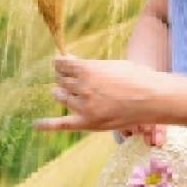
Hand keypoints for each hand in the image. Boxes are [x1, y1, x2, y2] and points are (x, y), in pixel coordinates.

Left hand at [36, 53, 168, 134]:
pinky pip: (62, 124)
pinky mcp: (88, 123)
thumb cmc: (134, 77)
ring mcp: (84, 106)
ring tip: (66, 91)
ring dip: (62, 93)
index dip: (60, 63)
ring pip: (62, 98)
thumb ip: (89, 66)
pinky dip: (47, 125)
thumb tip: (70, 62)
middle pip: (61, 81)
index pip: (62, 64)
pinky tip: (35, 125)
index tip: (61, 63)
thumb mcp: (110, 65)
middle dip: (63, 77)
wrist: (151, 98)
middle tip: (69, 78)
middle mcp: (82, 87)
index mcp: (87, 69)